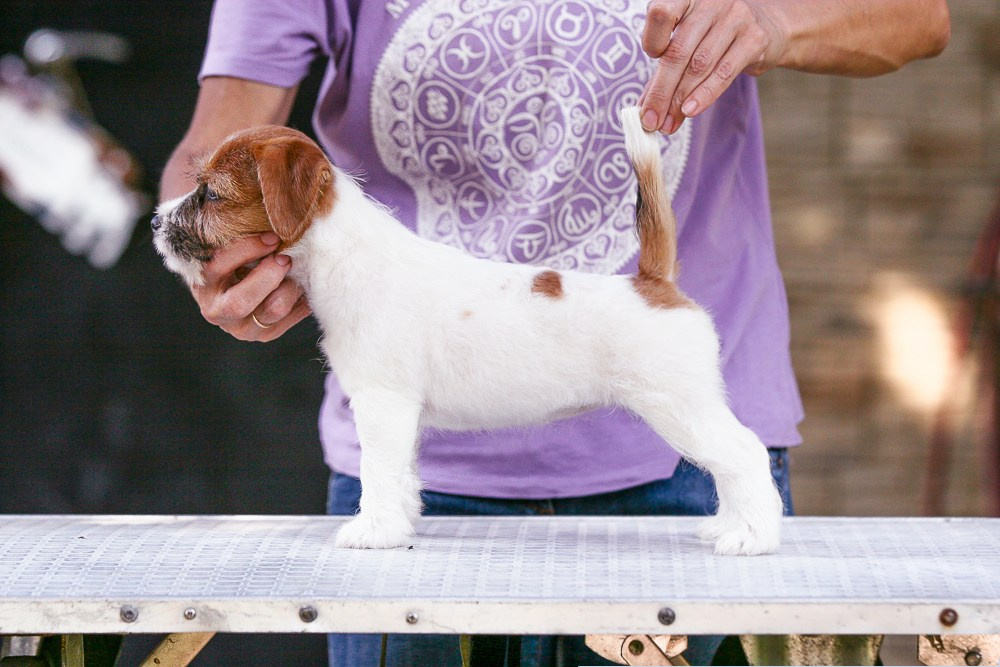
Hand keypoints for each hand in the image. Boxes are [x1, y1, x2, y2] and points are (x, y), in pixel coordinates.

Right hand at [192, 232, 310, 340]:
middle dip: (268, 276)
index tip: (272, 237)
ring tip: (297, 268)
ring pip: (274, 310)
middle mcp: (218, 312)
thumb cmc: (233, 252)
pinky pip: (294, 316)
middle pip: (242, 302)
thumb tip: (268, 211)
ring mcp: (243, 328)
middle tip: (286, 258)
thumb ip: (237, 230)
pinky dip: (303, 296)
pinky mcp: (267, 334)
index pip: (219, 267)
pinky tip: (304, 281)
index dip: (247, 250)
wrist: (235, 282)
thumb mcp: (226, 241)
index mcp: (202, 284)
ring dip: (291, 286)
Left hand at [638, 0, 785, 133]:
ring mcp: (735, 16)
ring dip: (680, 99)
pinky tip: (691, 111)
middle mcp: (711, 1)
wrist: (767, 27)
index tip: (652, 60)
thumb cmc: (715, 35)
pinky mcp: (754, 38)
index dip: (652, 40)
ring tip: (668, 123)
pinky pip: (723, 72)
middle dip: (662, 91)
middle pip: (678, 50)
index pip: (660, 13)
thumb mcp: (688, 41)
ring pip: (699, 65)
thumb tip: (645, 108)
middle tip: (650, 120)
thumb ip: (665, 69)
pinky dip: (704, 95)